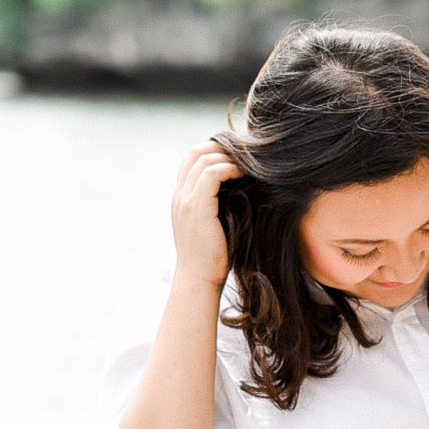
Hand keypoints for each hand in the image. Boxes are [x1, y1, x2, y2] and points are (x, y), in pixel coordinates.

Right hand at [171, 141, 243, 288]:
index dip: (214, 150)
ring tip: (248, 164)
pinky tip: (244, 175)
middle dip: (221, 147)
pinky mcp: (197, 208)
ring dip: (228, 157)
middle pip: (195, 152)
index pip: (191, 159)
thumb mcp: (214, 226)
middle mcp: (179, 196)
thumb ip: (220, 206)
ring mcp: (185, 201)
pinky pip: (211, 174)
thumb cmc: (213, 259)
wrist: (199, 281)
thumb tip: (245, 188)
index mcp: (181, 199)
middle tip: (246, 153)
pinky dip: (229, 168)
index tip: (238, 156)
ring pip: (203, 159)